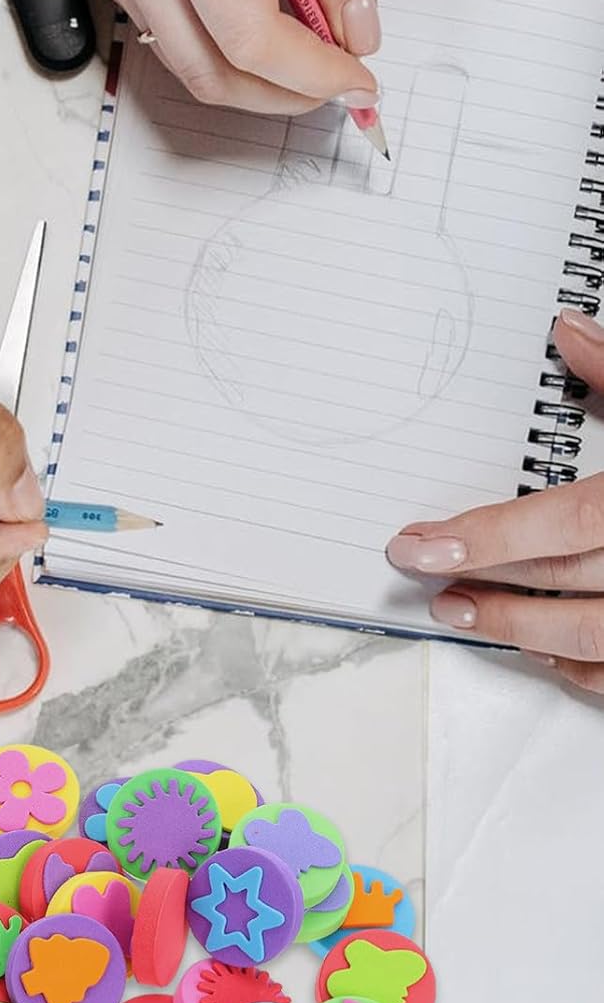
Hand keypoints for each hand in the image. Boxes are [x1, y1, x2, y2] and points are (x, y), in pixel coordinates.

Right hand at [81, 0, 380, 113]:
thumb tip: (355, 26)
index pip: (248, 36)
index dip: (308, 73)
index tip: (355, 80)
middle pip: (210, 72)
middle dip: (279, 95)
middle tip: (335, 85)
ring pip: (186, 63)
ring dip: (253, 77)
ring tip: (307, 58)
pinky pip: (171, 30)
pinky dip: (223, 43)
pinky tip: (267, 25)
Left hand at [386, 310, 603, 691]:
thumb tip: (568, 332)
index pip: (565, 523)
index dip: (484, 536)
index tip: (416, 544)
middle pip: (568, 581)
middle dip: (487, 580)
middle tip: (423, 575)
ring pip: (594, 639)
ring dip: (519, 631)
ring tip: (463, 614)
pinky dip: (585, 670)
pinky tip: (545, 654)